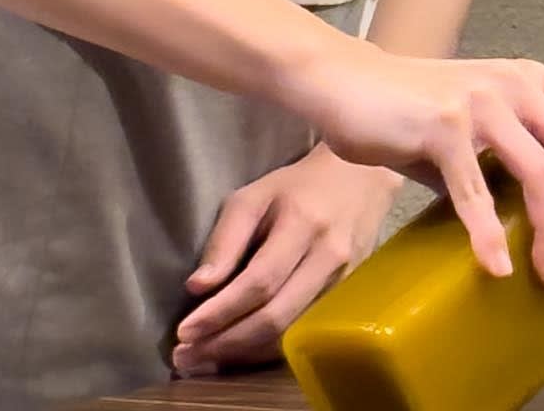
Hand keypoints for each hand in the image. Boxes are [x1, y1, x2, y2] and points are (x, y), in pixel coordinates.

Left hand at [171, 147, 398, 375]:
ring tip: (204, 360)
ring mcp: (345, 282)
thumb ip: (225, 240)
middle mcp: (329, 257)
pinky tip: (238, 353)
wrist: (360, 183)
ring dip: (244, 353)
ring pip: (292, 332)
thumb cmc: (295, 189)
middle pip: (277, 316)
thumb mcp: (252, 198)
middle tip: (186, 357)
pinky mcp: (350, 299)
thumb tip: (197, 288)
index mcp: (302, 225)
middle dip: (227, 343)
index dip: (220, 311)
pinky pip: (304, 333)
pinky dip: (266, 348)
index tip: (184, 332)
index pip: (259, 281)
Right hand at [270, 38, 543, 286]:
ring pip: (542, 175)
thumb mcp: (477, 121)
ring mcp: (481, 104)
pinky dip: (489, 235)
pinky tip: (498, 266)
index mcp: (534, 80)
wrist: (342, 81)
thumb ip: (511, 155)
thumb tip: (543, 214)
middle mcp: (518, 86)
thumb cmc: (409, 107)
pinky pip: (476, 192)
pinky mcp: (442, 128)